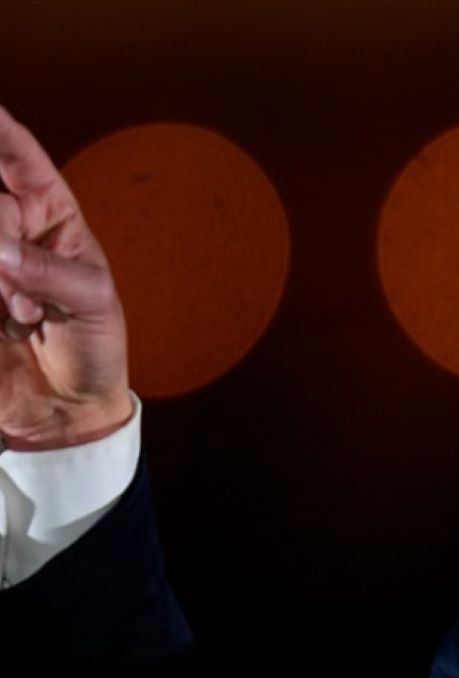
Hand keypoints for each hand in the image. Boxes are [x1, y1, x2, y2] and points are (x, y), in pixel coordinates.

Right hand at [0, 107, 130, 450]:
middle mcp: (10, 234)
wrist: (68, 410)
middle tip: (22, 300)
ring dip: (2, 284)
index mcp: (51, 219)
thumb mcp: (94, 306)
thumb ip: (52, 275)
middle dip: (2, 246)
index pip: (21, 161)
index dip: (2, 132)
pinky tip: (8, 326)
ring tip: (21, 319)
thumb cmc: (94, 347)